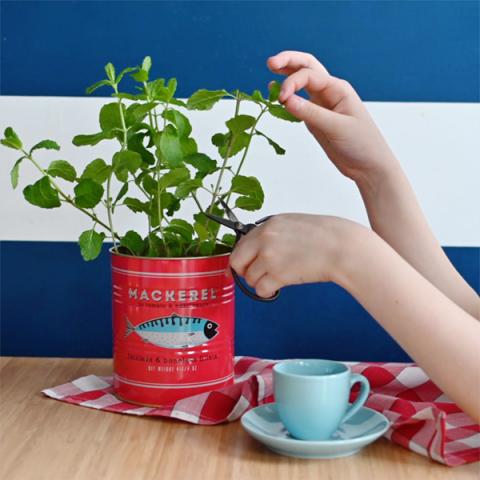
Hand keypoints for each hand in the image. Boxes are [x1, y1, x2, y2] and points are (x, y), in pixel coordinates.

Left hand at [229, 214, 365, 298]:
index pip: (241, 243)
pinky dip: (267, 292)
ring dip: (260, 282)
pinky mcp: (278, 274)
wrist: (342, 247)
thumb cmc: (325, 237)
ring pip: (249, 278)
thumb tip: (260, 248)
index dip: (240, 257)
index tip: (238, 266)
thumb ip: (274, 234)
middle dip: (243, 272)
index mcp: (269, 225)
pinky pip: (260, 289)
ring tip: (275, 280)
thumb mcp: (294, 224)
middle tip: (254, 276)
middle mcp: (265, 239)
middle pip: (237, 261)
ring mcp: (270, 256)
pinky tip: (277, 288)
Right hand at [267, 51, 396, 183]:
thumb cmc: (361, 144)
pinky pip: (300, 103)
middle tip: (270, 62)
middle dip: (289, 62)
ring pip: (302, 83)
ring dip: (287, 74)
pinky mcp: (316, 119)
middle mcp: (329, 92)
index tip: (281, 99)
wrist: (369, 166)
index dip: (292, 83)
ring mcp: (322, 105)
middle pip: (307, 67)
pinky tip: (277, 92)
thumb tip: (285, 100)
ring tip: (271, 67)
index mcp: (338, 89)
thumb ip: (311, 113)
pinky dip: (288, 96)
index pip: (309, 75)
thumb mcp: (336, 127)